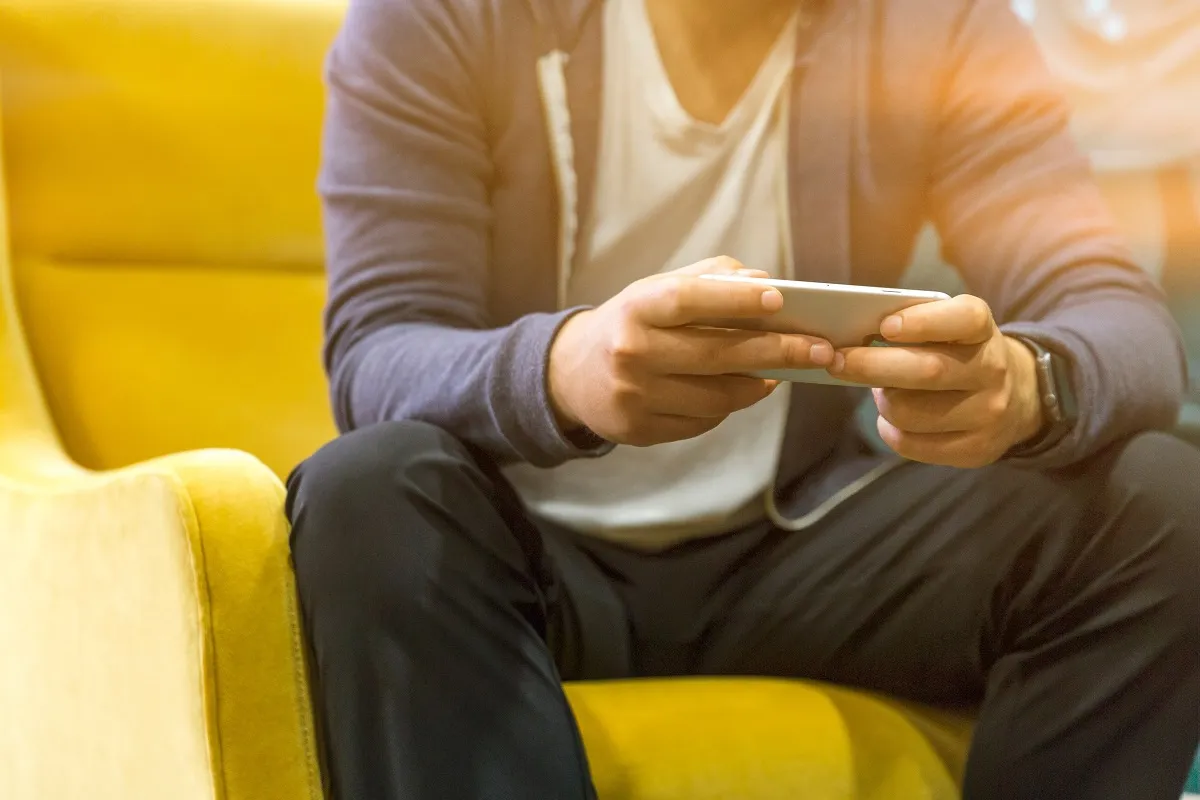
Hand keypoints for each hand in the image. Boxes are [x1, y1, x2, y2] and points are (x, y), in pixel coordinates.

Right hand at [548, 257, 833, 446]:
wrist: (571, 375)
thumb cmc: (630, 324)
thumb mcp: (655, 291)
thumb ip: (709, 280)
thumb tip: (766, 283)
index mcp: (635, 308)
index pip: (690, 300)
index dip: (737, 300)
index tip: (781, 298)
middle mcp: (631, 352)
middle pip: (716, 355)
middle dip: (776, 351)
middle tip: (819, 349)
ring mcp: (634, 396)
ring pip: (717, 397)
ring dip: (757, 385)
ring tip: (778, 373)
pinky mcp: (638, 430)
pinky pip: (702, 422)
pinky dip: (728, 406)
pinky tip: (738, 392)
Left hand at [828, 294, 1043, 467]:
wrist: (1018, 397)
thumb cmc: (960, 354)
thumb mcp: (951, 329)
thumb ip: (913, 326)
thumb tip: (853, 337)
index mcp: (983, 330)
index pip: (963, 319)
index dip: (922, 322)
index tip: (885, 327)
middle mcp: (993, 370)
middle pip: (927, 371)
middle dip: (872, 366)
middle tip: (837, 361)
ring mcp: (988, 413)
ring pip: (912, 412)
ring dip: (882, 402)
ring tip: (881, 392)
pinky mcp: (977, 449)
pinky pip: (913, 444)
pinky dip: (890, 430)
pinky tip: (892, 420)